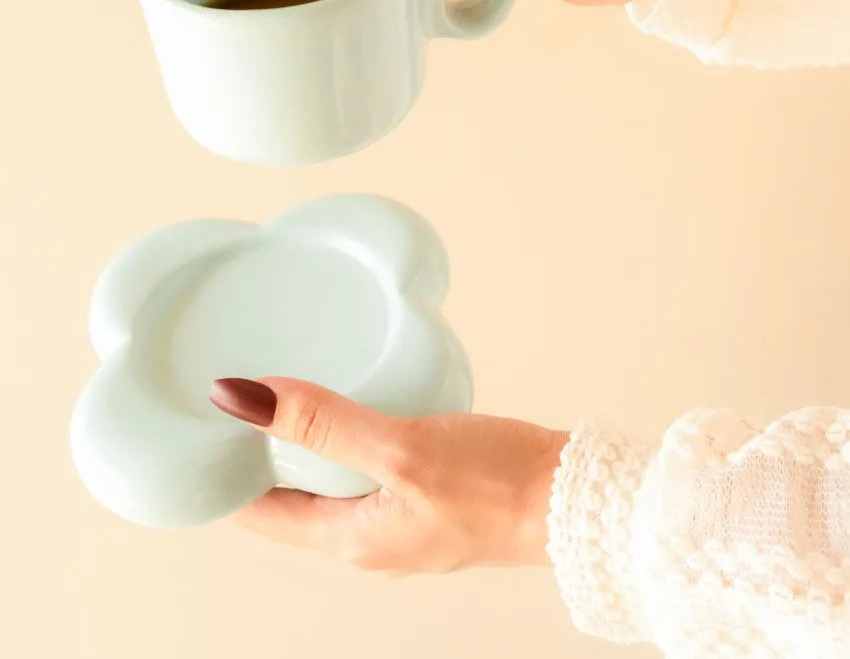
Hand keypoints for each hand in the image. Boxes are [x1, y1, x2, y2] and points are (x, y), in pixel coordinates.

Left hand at [209, 377, 566, 573]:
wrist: (573, 499)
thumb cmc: (494, 485)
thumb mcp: (399, 448)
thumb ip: (324, 422)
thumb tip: (241, 398)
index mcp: (351, 540)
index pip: (258, 513)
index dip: (221, 473)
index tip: (199, 426)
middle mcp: (369, 540)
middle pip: (291, 500)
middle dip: (259, 456)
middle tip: (239, 398)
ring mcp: (401, 523)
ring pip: (331, 485)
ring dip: (306, 446)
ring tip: (287, 394)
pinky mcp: (429, 501)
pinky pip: (368, 474)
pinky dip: (348, 442)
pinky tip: (357, 406)